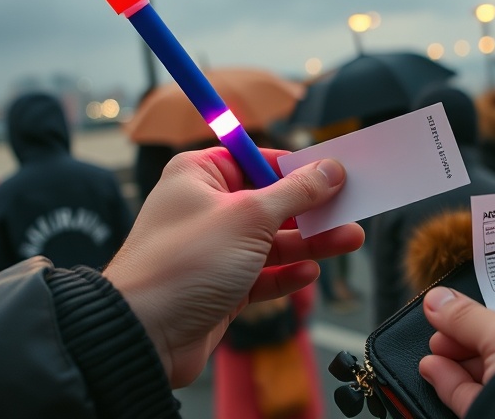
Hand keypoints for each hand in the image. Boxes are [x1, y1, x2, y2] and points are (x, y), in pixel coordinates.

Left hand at [103, 147, 364, 387]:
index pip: (258, 159)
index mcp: (201, 176)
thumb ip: (296, 192)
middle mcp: (206, 209)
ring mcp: (214, 250)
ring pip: (273, 241)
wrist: (144, 334)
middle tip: (351, 209)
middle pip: (272, 202)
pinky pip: (263, 275)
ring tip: (349, 240)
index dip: (297, 167)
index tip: (336, 172)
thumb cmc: (184, 263)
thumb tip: (329, 169)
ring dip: (311, 243)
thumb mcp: (250, 216)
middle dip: (312, 209)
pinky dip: (286, 275)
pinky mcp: (221, 287)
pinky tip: (308, 274)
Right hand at [418, 288, 494, 417]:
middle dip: (465, 343)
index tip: (450, 315)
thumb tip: (437, 299)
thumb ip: (468, 317)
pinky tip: (435, 372)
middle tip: (438, 338)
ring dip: (456, 366)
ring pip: (490, 379)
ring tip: (432, 357)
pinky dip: (455, 387)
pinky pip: (480, 400)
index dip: (482, 319)